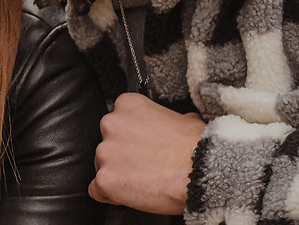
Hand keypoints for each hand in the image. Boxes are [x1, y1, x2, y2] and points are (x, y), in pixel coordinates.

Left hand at [89, 93, 205, 214]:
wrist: (201, 172)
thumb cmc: (197, 147)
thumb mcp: (185, 120)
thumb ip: (168, 119)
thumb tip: (176, 122)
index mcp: (128, 105)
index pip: (118, 120)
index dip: (130, 137)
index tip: (142, 146)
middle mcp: (111, 124)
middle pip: (107, 143)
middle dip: (121, 155)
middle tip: (144, 165)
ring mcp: (105, 152)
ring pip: (102, 166)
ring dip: (117, 174)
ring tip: (143, 180)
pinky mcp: (105, 179)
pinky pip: (97, 189)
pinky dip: (110, 194)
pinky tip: (130, 193)